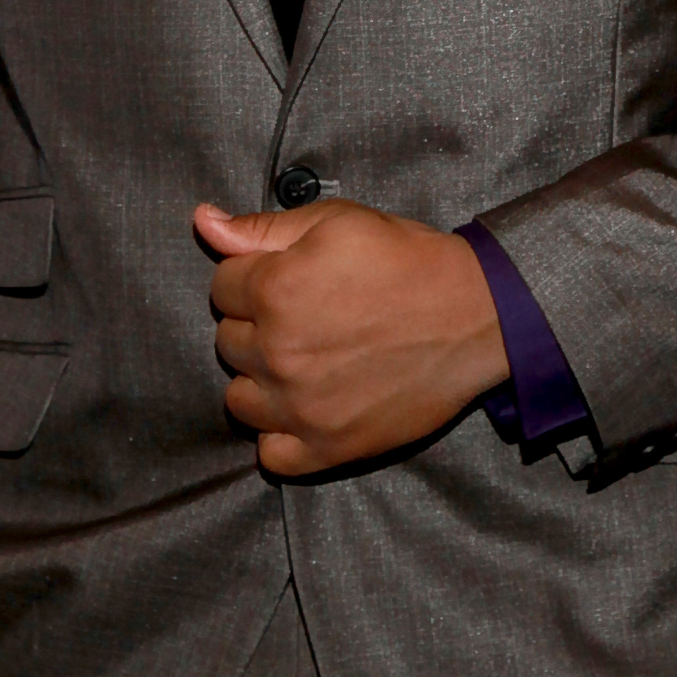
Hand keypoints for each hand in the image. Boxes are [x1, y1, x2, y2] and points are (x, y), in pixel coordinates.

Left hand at [196, 199, 508, 476]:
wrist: (474, 314)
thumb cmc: (405, 260)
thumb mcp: (335, 222)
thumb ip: (261, 228)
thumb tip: (202, 221)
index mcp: (274, 290)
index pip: (221, 287)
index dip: (253, 278)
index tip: (288, 280)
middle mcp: (278, 352)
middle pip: (226, 342)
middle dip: (256, 326)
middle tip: (305, 317)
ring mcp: (300, 406)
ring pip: (239, 399)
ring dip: (261, 380)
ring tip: (303, 362)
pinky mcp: (327, 447)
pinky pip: (270, 454)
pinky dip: (280, 434)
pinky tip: (304, 408)